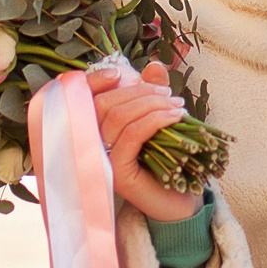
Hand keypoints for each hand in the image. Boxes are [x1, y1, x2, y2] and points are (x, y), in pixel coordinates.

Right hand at [91, 61, 199, 221]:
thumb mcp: (161, 120)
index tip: (121, 73)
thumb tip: (153, 65)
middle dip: (138, 91)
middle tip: (168, 94)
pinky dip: (155, 120)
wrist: (182, 202)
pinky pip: (131, 136)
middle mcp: (93, 145)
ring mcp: (103, 161)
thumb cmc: (170, 162)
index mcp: (96, 130)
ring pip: (118, 117)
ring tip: (177, 106)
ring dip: (151, 103)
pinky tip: (175, 116)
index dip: (95, 80)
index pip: (84, 99)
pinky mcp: (118, 173)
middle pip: (103, 104)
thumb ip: (153, 93)